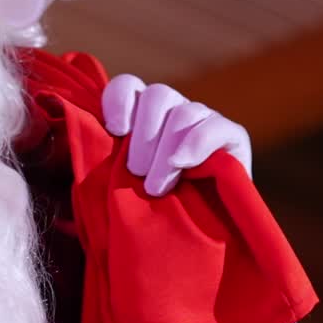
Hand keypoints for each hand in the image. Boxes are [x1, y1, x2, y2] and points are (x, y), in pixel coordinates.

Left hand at [102, 74, 252, 197]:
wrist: (202, 235)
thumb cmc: (155, 211)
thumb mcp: (124, 183)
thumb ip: (108, 161)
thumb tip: (88, 141)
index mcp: (145, 114)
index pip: (128, 86)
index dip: (118, 101)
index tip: (115, 131)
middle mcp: (176, 109)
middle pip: (157, 95)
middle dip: (143, 136)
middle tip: (136, 172)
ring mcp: (206, 120)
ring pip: (183, 113)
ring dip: (165, 151)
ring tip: (156, 186)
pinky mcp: (233, 136)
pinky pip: (214, 127)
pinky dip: (195, 144)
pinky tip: (182, 165)